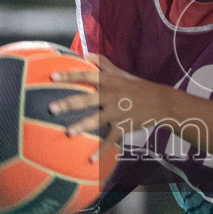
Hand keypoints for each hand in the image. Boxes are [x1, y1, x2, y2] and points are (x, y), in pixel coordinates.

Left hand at [49, 53, 167, 158]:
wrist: (160, 103)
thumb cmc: (137, 87)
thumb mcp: (121, 73)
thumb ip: (102, 63)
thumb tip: (85, 54)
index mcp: (109, 82)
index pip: (86, 76)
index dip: (69, 75)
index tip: (52, 77)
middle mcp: (111, 96)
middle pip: (86, 99)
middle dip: (68, 104)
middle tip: (52, 108)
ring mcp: (117, 112)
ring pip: (96, 120)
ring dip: (82, 126)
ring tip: (69, 132)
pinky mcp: (123, 126)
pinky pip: (110, 140)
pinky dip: (101, 151)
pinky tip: (91, 160)